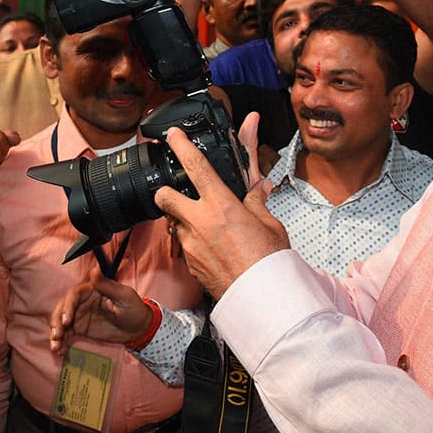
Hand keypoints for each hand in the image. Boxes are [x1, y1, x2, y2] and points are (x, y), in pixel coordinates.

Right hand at [49, 277, 153, 353]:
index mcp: (92, 290)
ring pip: (60, 322)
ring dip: (55, 333)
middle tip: (57, 336)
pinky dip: (60, 342)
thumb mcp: (124, 296)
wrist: (138, 328)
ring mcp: (79, 315)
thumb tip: (94, 269)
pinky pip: (65, 334)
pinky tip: (59, 351)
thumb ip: (107, 285)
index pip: (73, 295)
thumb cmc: (134, 308)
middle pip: (62, 308)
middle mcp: (82, 301)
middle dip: (56, 322)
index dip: (67, 307)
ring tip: (55, 347)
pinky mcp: (79, 328)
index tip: (66, 321)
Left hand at [155, 114, 287, 299]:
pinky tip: (212, 248)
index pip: (194, 165)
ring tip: (205, 227)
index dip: (180, 145)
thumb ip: (257, 200)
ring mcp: (191, 244)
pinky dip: (193, 242)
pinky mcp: (190, 263)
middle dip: (166, 192)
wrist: (261, 297)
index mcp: (221, 204)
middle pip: (165, 196)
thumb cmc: (268, 262)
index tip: (173, 136)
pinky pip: (184, 245)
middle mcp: (200, 221)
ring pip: (173, 223)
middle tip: (176, 193)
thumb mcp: (268, 223)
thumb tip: (259, 187)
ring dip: (183, 221)